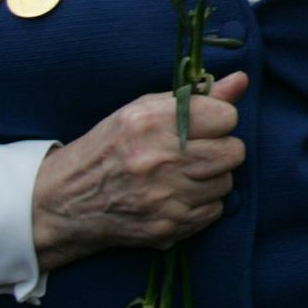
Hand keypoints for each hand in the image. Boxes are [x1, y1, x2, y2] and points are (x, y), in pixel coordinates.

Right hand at [30, 72, 249, 271]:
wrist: (65, 202)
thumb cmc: (109, 147)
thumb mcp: (142, 111)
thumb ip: (196, 97)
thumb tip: (242, 80)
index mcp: (151, 123)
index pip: (226, 116)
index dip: (218, 119)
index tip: (203, 124)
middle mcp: (159, 159)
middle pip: (234, 152)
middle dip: (220, 149)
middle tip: (197, 151)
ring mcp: (165, 197)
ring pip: (226, 183)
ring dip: (211, 178)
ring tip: (183, 174)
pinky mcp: (167, 226)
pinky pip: (214, 211)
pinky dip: (201, 204)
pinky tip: (177, 196)